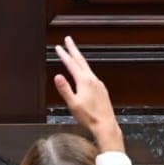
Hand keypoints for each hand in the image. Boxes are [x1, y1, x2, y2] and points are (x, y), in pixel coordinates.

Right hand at [54, 35, 123, 153]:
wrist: (106, 125)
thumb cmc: (89, 117)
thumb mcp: (73, 104)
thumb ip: (65, 89)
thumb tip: (57, 76)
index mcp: (84, 81)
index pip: (71, 64)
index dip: (64, 55)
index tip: (58, 47)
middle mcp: (93, 80)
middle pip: (81, 61)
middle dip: (73, 49)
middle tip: (68, 39)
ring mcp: (98, 84)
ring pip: (86, 67)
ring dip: (79, 58)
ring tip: (74, 53)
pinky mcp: (101, 89)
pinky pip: (91, 74)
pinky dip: (85, 68)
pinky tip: (84, 72)